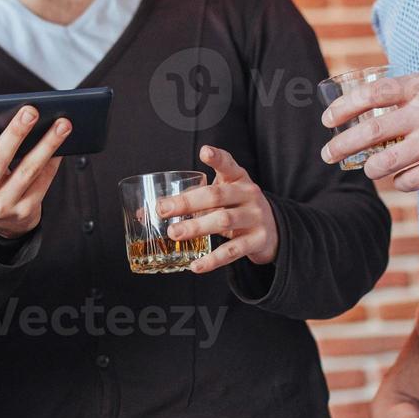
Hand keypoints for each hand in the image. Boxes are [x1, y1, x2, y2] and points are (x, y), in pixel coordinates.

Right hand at [0, 106, 69, 237]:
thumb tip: (10, 119)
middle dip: (16, 133)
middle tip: (30, 112)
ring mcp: (2, 206)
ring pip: (28, 170)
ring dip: (47, 144)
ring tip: (61, 125)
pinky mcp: (24, 210)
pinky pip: (42, 181)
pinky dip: (53, 160)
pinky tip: (62, 144)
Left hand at [158, 145, 278, 272]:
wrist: (274, 230)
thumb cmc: (236, 208)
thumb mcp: (219, 197)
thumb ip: (188, 201)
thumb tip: (144, 214)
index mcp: (238, 178)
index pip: (228, 164)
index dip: (217, 158)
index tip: (204, 152)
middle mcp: (249, 194)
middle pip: (217, 195)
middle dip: (187, 202)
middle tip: (162, 210)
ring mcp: (255, 217)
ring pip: (223, 221)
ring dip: (196, 227)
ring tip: (173, 234)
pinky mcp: (258, 240)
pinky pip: (233, 251)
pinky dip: (213, 259)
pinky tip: (196, 265)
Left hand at [320, 72, 418, 191]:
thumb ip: (407, 98)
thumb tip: (365, 113)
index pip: (372, 94)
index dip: (344, 108)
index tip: (327, 120)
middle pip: (370, 130)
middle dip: (341, 145)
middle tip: (328, 154)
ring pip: (385, 161)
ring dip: (370, 169)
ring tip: (369, 169)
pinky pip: (409, 180)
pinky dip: (399, 182)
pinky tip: (402, 178)